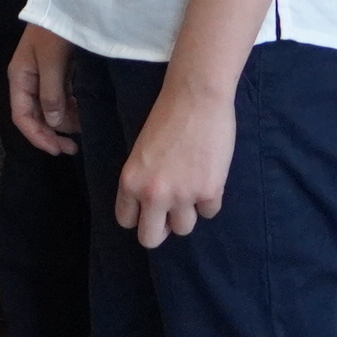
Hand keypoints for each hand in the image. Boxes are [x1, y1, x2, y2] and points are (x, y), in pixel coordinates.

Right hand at [3, 22, 76, 157]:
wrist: (70, 1)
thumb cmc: (55, 28)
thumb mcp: (52, 60)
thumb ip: (51, 92)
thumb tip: (54, 122)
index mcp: (20, 77)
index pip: (21, 116)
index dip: (37, 136)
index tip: (57, 150)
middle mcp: (29, 80)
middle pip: (35, 116)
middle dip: (52, 133)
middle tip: (73, 147)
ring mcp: (44, 77)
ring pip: (50, 109)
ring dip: (64, 122)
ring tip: (83, 126)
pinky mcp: (59, 72)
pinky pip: (62, 98)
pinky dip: (71, 108)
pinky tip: (83, 112)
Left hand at [112, 73, 235, 246]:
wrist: (196, 97)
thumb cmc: (167, 118)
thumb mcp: (141, 153)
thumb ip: (143, 181)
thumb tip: (153, 208)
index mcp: (130, 182)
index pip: (126, 221)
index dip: (139, 216)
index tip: (149, 209)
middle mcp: (152, 194)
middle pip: (150, 239)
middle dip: (161, 229)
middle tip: (170, 215)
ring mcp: (182, 195)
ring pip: (184, 228)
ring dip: (188, 212)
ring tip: (192, 186)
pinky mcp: (210, 191)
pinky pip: (209, 212)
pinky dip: (210, 199)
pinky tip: (209, 175)